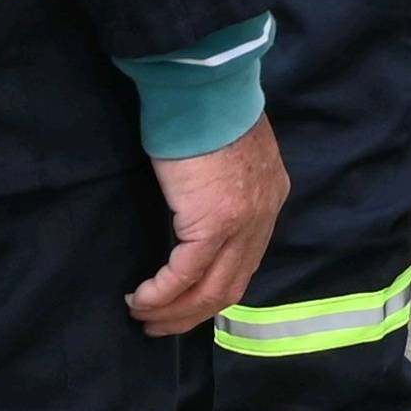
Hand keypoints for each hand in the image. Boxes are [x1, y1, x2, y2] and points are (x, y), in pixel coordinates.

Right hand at [127, 121, 291, 336]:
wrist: (204, 86)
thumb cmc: (207, 110)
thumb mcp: (229, 154)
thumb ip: (224, 186)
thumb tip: (201, 207)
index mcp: (270, 197)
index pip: (247, 259)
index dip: (216, 288)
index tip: (187, 302)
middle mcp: (263, 215)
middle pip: (232, 284)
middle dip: (194, 313)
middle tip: (159, 324)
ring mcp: (241, 222)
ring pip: (211, 289)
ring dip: (175, 311)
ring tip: (144, 317)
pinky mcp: (213, 222)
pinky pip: (185, 274)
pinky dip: (162, 293)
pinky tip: (140, 298)